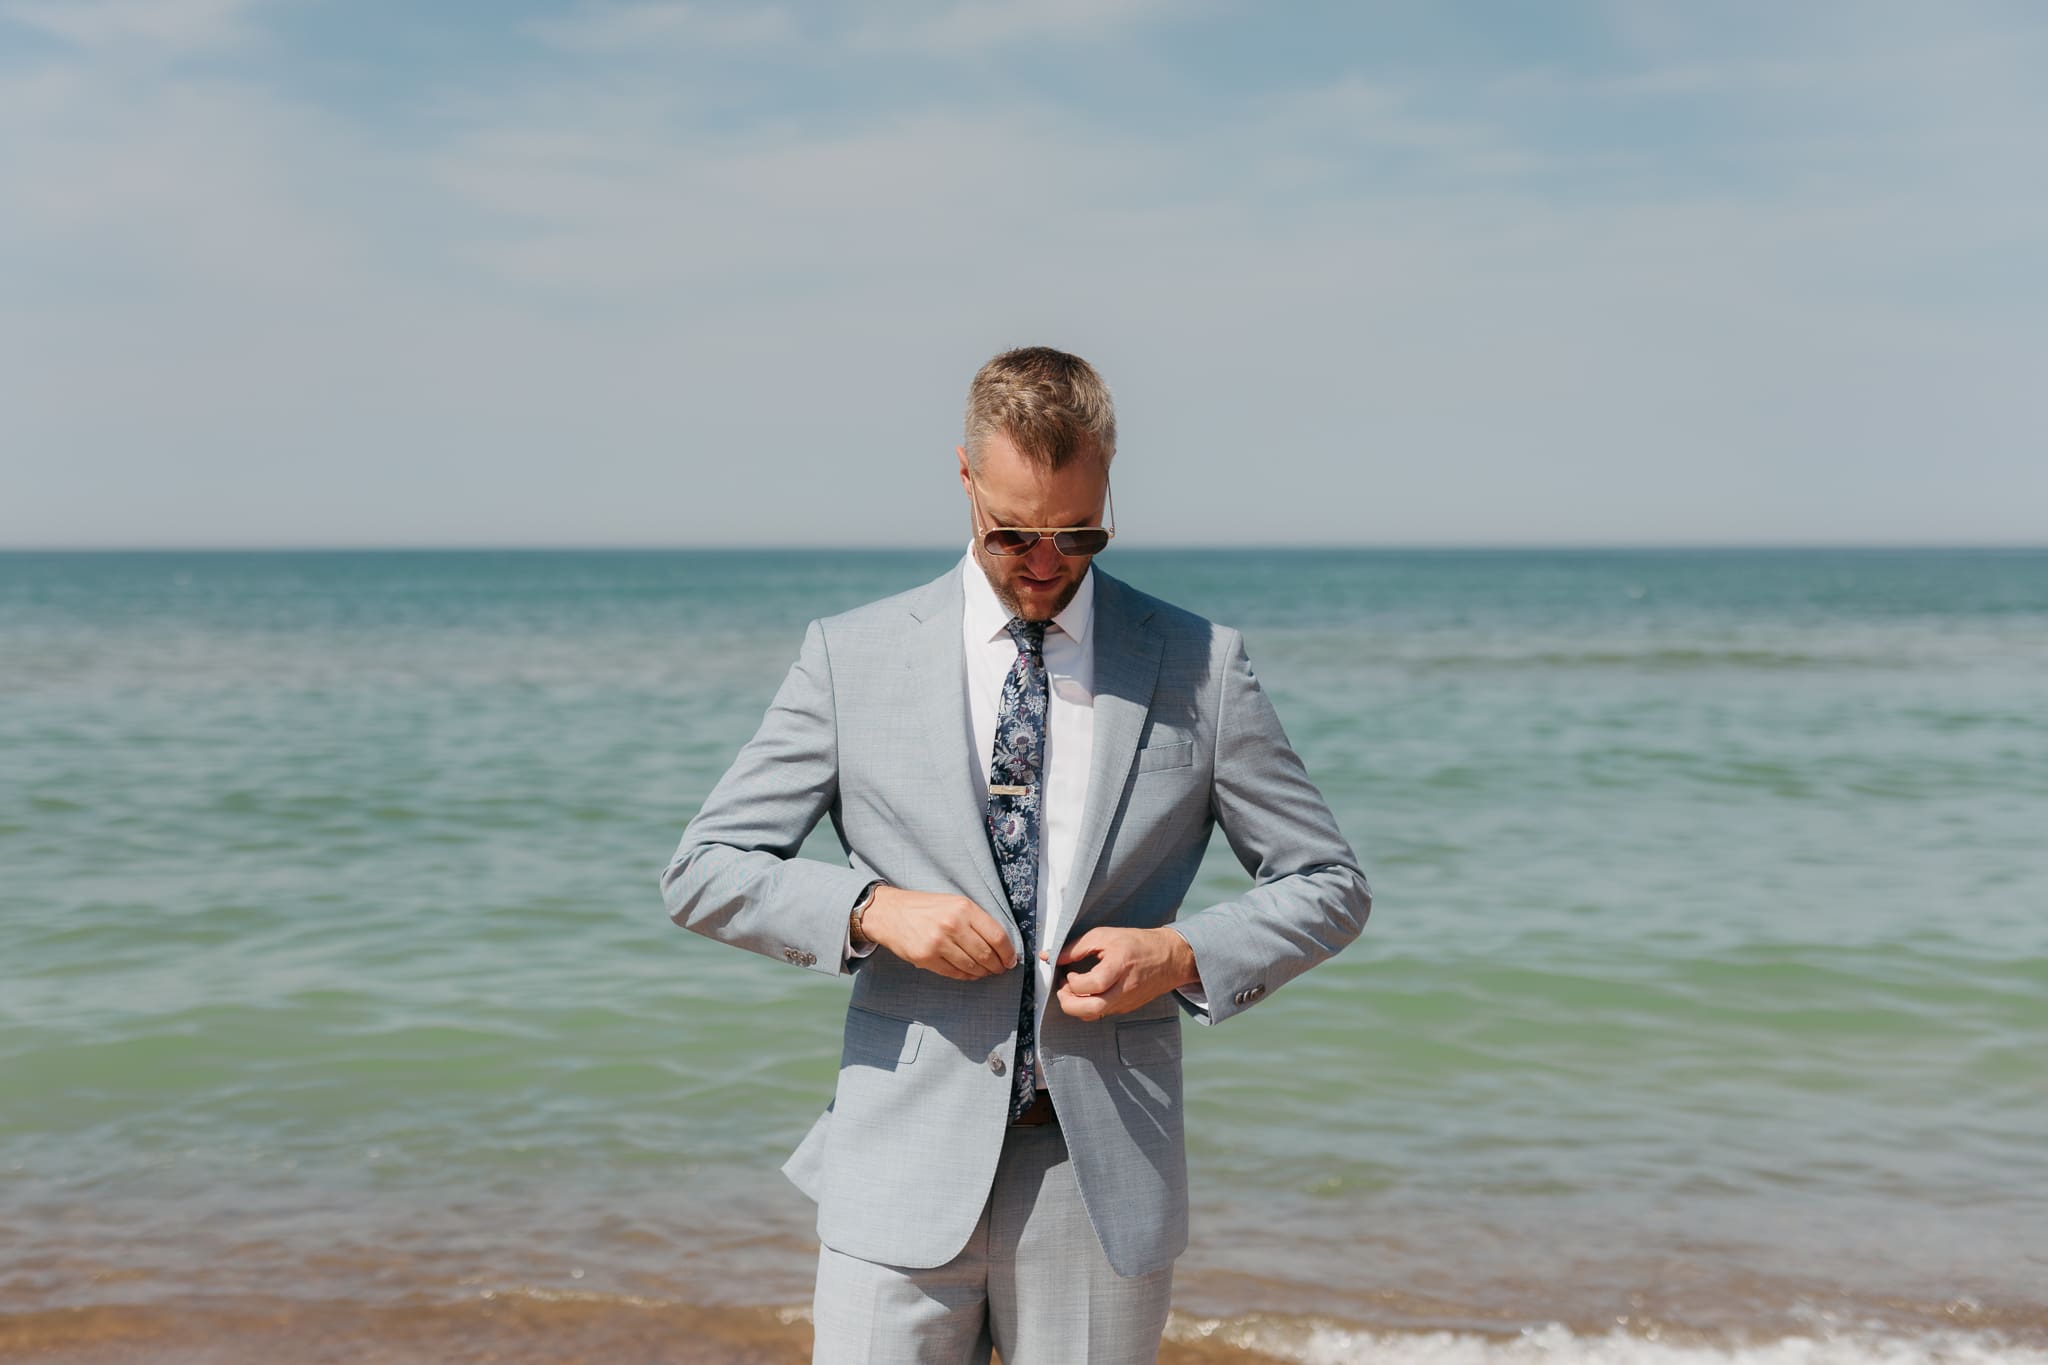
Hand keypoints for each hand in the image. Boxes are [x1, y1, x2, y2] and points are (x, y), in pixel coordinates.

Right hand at [861, 887, 1018, 980]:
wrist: (889, 912)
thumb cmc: (924, 908)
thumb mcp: (954, 902)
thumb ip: (976, 920)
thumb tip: (1000, 944)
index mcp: (964, 908)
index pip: (997, 936)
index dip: (1008, 952)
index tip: (1011, 960)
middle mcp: (952, 925)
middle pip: (986, 954)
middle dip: (997, 966)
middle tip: (1000, 969)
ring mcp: (938, 943)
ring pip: (972, 966)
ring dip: (982, 973)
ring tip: (985, 972)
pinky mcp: (925, 958)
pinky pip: (954, 973)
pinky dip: (966, 976)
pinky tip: (969, 973)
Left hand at [1055, 927, 1200, 1020]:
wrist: (1169, 958)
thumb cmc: (1136, 943)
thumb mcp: (1104, 935)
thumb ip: (1076, 947)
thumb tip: (1051, 957)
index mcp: (1120, 966)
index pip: (1091, 984)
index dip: (1072, 981)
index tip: (1068, 971)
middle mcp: (1124, 989)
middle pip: (1090, 1009)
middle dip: (1068, 1002)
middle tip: (1062, 988)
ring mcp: (1126, 1002)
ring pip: (1093, 1015)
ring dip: (1076, 1005)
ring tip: (1072, 989)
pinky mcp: (1126, 1008)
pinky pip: (1101, 1013)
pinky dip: (1088, 1005)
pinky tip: (1086, 991)